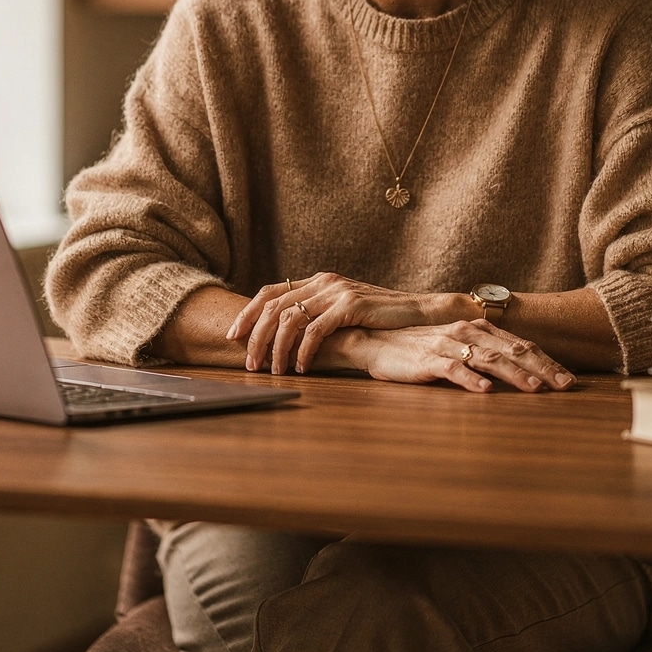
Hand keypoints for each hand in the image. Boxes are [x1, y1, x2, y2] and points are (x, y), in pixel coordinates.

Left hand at [228, 273, 457, 374]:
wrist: (418, 312)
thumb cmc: (380, 318)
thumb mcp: (343, 311)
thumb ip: (318, 315)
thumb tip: (284, 336)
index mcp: (317, 280)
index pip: (269, 292)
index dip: (248, 313)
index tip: (233, 336)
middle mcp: (323, 281)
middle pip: (273, 306)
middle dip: (255, 336)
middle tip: (248, 362)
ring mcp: (336, 291)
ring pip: (290, 318)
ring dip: (276, 348)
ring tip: (273, 370)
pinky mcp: (350, 305)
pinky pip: (315, 329)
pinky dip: (304, 350)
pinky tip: (301, 366)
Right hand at [353, 318, 576, 393]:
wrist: (376, 342)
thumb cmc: (421, 349)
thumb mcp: (459, 349)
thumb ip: (487, 355)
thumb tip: (522, 372)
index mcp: (479, 329)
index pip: (521, 346)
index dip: (548, 362)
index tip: (570, 379)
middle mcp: (467, 332)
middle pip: (512, 351)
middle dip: (542, 369)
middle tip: (565, 386)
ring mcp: (447, 345)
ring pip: (488, 359)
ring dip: (514, 375)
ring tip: (535, 389)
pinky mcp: (427, 359)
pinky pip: (453, 370)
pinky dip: (470, 380)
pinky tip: (485, 392)